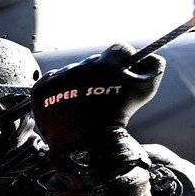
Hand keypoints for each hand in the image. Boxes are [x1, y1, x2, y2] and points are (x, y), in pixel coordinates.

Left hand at [31, 44, 163, 150]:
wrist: (86, 146)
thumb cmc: (117, 118)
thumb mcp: (145, 91)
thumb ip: (153, 67)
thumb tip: (150, 55)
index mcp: (107, 65)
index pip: (118, 49)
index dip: (122, 61)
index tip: (120, 72)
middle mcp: (81, 68)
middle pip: (94, 61)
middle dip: (99, 73)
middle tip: (100, 93)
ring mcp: (58, 78)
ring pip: (72, 71)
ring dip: (78, 81)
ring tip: (83, 103)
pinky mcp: (41, 89)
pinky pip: (52, 80)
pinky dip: (59, 89)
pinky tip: (67, 104)